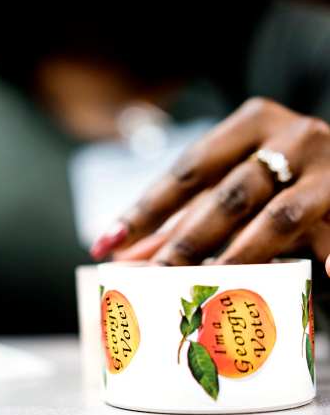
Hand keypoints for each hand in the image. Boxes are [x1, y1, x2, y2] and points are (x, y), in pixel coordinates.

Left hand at [91, 97, 329, 268]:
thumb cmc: (283, 172)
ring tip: (205, 290)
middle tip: (151, 279)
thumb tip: (126, 254)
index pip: (187, 171)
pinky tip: (320, 276)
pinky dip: (326, 255)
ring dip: (237, 258)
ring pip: (274, 218)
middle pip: (225, 197)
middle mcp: (290, 137)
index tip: (107, 244)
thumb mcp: (236, 178)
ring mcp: (328, 168)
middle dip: (184, 244)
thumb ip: (187, 213)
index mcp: (250, 123)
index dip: (144, 210)